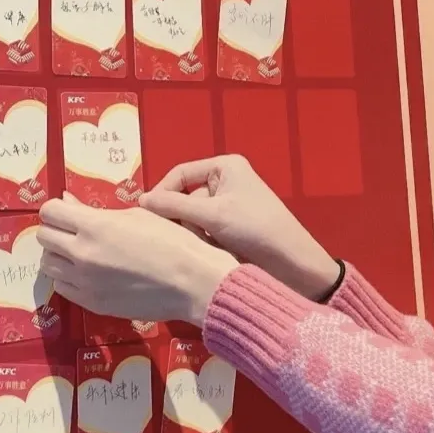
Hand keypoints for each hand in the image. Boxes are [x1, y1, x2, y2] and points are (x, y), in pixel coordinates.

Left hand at [37, 196, 237, 325]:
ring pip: (48, 264)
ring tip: (80, 253)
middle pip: (44, 237)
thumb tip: (69, 203)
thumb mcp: (136, 215)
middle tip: (75, 231)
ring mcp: (84, 282)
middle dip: (56, 230)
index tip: (69, 211)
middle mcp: (82, 254)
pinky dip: (68, 278)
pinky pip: (62, 287)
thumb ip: (97, 211)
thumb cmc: (171, 241)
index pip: (50, 212)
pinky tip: (88, 273)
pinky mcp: (91, 304)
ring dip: (59, 255)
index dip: (58, 208)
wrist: (191, 283)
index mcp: (94, 226)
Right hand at [140, 155, 340, 300]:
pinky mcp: (230, 229)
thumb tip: (140, 201)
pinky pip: (204, 231)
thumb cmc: (255, 230)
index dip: (162, 192)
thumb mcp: (212, 215)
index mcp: (225, 167)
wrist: (293, 265)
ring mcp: (228, 207)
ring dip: (193, 233)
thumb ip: (173, 206)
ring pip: (192, 218)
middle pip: (185, 198)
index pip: (180, 174)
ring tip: (201, 248)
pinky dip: (203, 242)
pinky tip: (208, 254)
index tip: (146, 216)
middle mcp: (225, 182)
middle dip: (182, 219)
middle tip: (177, 237)